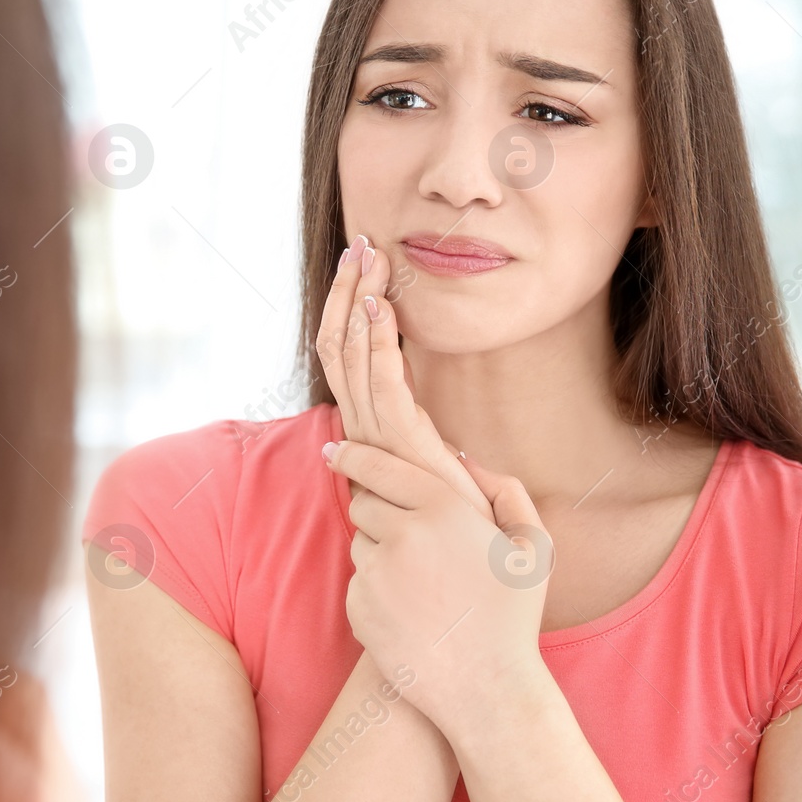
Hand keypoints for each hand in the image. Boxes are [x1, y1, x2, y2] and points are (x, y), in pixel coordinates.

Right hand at [314, 232, 487, 514]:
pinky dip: (380, 341)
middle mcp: (360, 426)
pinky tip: (384, 306)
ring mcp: (376, 435)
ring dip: (359, 301)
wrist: (465, 557)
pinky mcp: (403, 444)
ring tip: (370, 258)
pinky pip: (383, 383)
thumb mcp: (434, 458)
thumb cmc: (455, 512)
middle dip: (346, 290)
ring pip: (351, 356)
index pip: (339, 352)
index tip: (357, 260)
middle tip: (358, 243)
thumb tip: (425, 399)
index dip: (342, 304)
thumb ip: (419, 426)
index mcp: (365, 424)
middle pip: (336, 344)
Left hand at [323, 437, 554, 737]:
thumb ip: (504, 491)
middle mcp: (402, 534)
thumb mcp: (532, 545)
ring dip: (379, 550)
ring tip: (421, 583)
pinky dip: (376, 590)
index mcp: (443, 509)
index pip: (378, 465)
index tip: (336, 448)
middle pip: (362, 501)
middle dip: (378, 509)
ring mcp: (375, 573)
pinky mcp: (357, 608)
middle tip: (408, 534)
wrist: (487, 689)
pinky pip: (357, 583)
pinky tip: (411, 612)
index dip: (352, 453)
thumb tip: (464, 459)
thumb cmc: (514, 616)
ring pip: (359, 543)